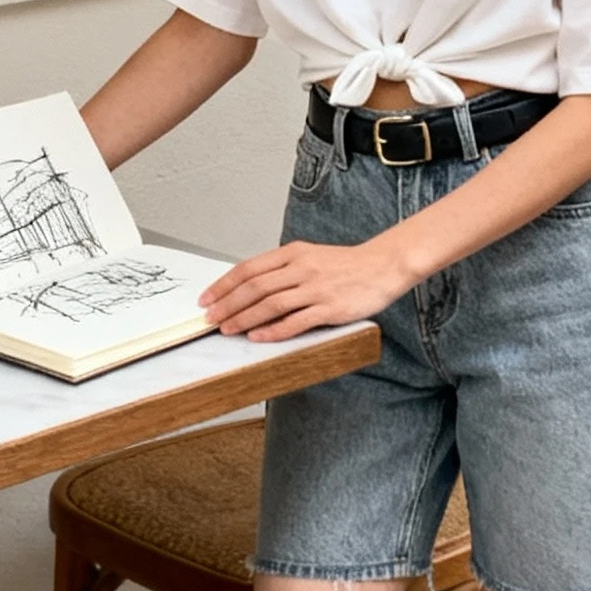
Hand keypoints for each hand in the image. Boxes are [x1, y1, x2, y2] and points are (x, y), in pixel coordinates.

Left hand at [199, 236, 410, 341]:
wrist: (383, 265)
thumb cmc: (345, 265)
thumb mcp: (309, 257)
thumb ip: (282, 270)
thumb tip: (250, 288)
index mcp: (293, 253)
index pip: (249, 269)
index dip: (224, 285)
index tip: (207, 298)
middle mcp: (301, 268)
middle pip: (255, 287)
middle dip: (228, 304)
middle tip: (210, 319)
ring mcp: (316, 288)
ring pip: (271, 304)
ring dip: (245, 318)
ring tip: (227, 330)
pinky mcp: (330, 308)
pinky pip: (296, 321)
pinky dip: (275, 330)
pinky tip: (259, 337)